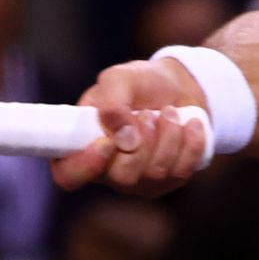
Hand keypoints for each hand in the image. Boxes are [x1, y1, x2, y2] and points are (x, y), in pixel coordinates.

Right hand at [52, 59, 209, 195]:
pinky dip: (189, 143)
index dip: (84, 166)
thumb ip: (112, 101)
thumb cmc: (139, 84)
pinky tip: (190, 125)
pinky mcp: (168, 181)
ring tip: (169, 112)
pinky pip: (181, 171)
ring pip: (155, 174)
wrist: (178, 88)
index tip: (107, 143)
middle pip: (121, 177)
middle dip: (143, 141)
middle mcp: (107, 170)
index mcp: (83, 145)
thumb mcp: (120, 78)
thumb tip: (120, 135)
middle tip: (148, 114)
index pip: (68, 175)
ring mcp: (138, 180)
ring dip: (168, 135)